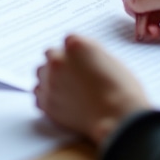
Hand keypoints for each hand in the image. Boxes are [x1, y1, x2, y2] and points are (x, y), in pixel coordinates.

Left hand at [34, 34, 148, 144]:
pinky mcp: (46, 102)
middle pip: (51, 55)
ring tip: (66, 89)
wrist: (118, 118)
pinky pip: (38, 93)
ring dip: (50, 78)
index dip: (76, 53)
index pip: (68, 41)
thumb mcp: (110, 60)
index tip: (81, 61)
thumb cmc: (122, 90)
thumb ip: (90, 53)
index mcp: (75, 45)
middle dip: (60, 63)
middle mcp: (58, 60)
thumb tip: (82, 57)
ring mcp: (50, 81)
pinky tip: (60, 100)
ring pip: (41, 73)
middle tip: (73, 76)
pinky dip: (47, 96)